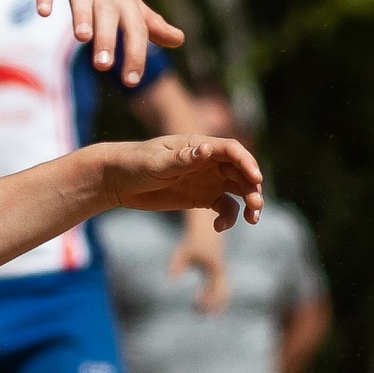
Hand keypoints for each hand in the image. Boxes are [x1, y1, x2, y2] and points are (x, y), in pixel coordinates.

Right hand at [23, 0, 185, 84]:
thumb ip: (147, 21)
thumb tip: (179, 40)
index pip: (134, 25)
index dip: (134, 52)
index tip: (131, 81)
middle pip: (109, 10)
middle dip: (108, 37)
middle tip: (104, 66)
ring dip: (82, 14)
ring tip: (82, 37)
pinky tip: (43, 11)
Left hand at [96, 135, 262, 228]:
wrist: (118, 181)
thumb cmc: (135, 164)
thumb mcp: (157, 162)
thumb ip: (183, 159)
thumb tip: (207, 150)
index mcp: (199, 145)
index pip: (232, 150)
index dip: (247, 162)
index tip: (255, 178)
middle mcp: (209, 161)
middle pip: (241, 171)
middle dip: (253, 187)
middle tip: (255, 207)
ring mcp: (208, 179)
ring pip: (239, 189)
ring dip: (250, 202)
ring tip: (251, 219)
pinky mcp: (203, 197)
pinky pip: (225, 207)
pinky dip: (229, 217)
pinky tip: (219, 227)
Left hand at [171, 212, 230, 312]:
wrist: (205, 230)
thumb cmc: (192, 242)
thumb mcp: (183, 252)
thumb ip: (177, 265)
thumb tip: (170, 280)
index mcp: (214, 268)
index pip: (213, 288)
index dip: (207, 299)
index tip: (196, 307)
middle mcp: (220, 271)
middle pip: (222, 293)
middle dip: (215, 305)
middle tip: (201, 316)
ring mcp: (221, 272)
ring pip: (223, 292)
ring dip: (215, 303)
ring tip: (202, 313)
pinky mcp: (218, 272)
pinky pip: (219, 289)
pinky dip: (214, 297)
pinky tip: (201, 304)